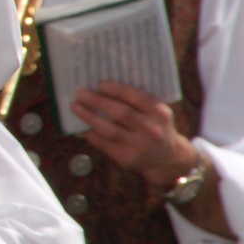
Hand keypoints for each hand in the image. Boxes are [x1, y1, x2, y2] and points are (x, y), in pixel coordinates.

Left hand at [72, 81, 198, 192]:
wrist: (168, 158)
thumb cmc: (155, 126)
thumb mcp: (156, 112)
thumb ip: (138, 100)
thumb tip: (102, 86)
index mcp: (160, 113)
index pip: (137, 98)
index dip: (117, 90)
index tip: (100, 84)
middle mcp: (151, 130)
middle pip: (121, 113)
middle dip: (97, 101)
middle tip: (80, 93)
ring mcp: (139, 147)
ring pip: (109, 130)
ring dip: (89, 117)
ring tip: (75, 106)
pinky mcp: (127, 159)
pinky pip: (104, 144)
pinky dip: (90, 133)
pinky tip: (81, 125)